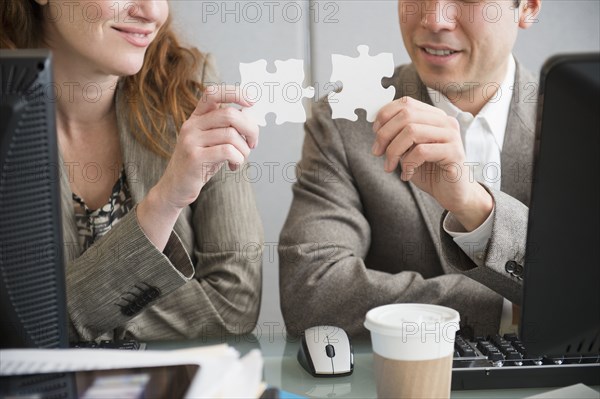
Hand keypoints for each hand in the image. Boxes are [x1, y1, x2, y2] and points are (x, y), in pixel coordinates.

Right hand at [155, 85, 258, 209]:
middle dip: (250, 128)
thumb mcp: (213, 142)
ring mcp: (191, 141)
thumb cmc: (200, 164)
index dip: (235, 93)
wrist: (175, 188)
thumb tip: (251, 115)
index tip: (252, 102)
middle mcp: (192, 125)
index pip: (213, 93)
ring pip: (231, 134)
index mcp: (196, 118)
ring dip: (244, 149)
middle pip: (230, 114)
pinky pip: (227, 151)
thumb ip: (228, 128)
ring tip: (240, 159)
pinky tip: (234, 166)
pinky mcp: (194, 158)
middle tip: (253, 143)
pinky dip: (238, 159)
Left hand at [372, 96, 491, 230]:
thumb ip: (397, 136)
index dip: (385, 115)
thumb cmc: (429, 171)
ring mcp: (451, 136)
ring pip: (412, 131)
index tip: (375, 133)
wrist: (452, 193)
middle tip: (377, 152)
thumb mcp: (408, 150)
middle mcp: (445, 121)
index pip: (406, 102)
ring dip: (393, 151)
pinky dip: (408, 164)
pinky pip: (421, 151)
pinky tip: (406, 174)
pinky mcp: (454, 153)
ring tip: (389, 166)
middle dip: (385, 134)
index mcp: (434, 116)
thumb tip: (377, 127)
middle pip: (406, 115)